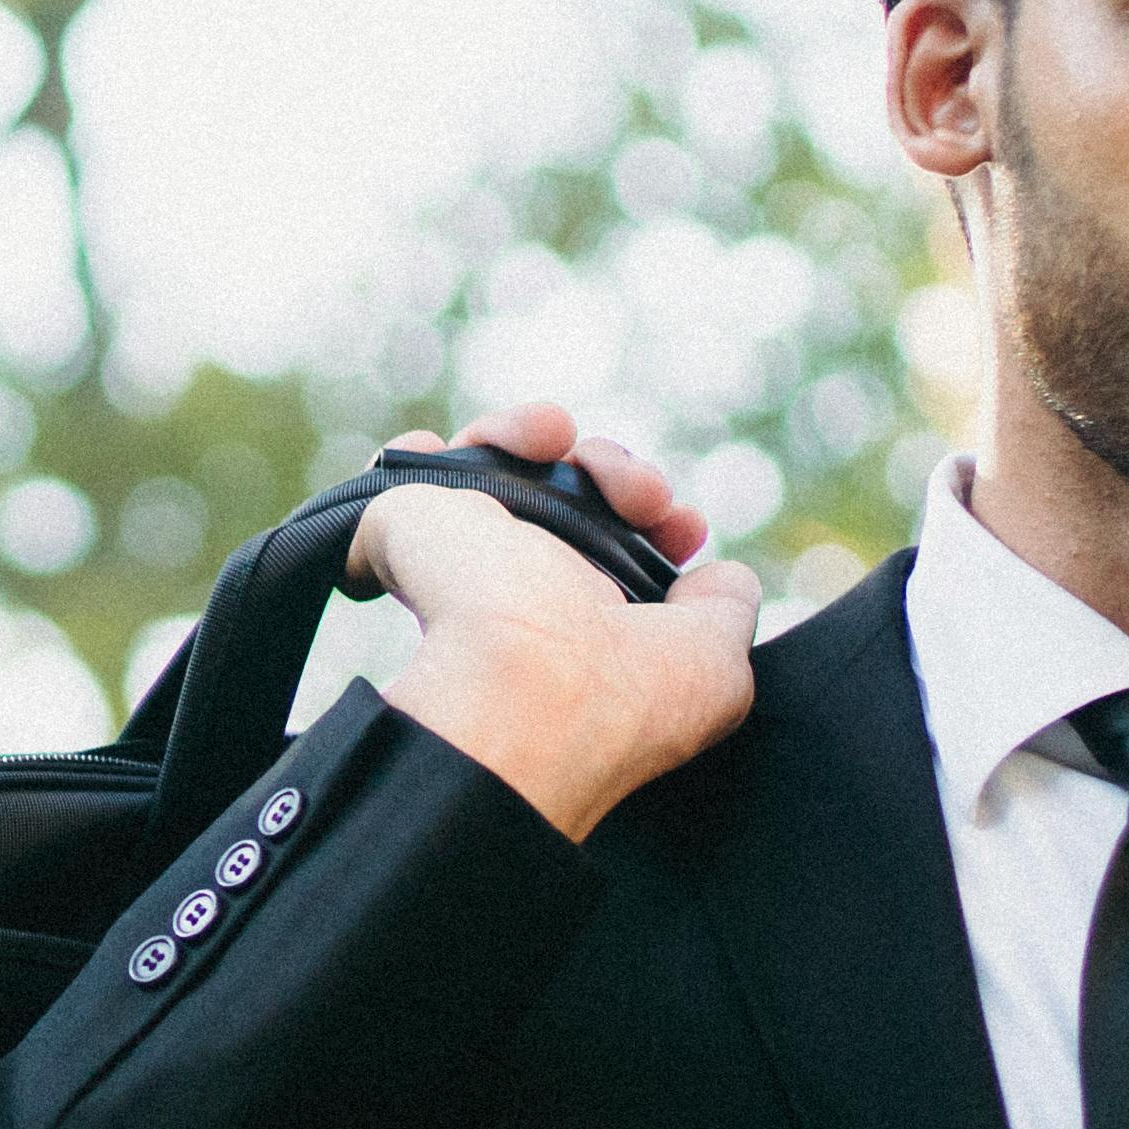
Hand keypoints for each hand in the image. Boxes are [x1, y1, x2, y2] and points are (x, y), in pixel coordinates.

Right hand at [350, 402, 768, 842]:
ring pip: (492, 468)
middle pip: (561, 496)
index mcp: (583, 627)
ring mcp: (459, 561)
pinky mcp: (406, 526)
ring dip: (537, 433)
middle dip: (612, 468)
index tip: (682, 522)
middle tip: (638, 494)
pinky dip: (445, 446)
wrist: (522, 693)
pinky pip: (412, 466)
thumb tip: (719, 574)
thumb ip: (722, 609)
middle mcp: (519, 595)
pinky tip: (486, 446)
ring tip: (556, 442)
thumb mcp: (715, 662)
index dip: (652, 517)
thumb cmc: (620, 696)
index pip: (612, 550)